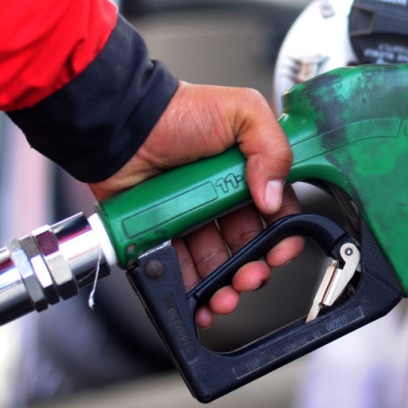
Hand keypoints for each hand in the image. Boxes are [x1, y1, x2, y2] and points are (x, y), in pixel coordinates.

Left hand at [89, 82, 302, 327]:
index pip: (278, 211)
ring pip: (218, 262)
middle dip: (256, 268)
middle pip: (250, 245)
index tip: (282, 249)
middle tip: (251, 275)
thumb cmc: (178, 110)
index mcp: (249, 170)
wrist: (124, 124)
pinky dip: (191, 287)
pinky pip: (181, 266)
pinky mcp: (164, 231)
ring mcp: (194, 216)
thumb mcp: (242, 110)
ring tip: (226, 294)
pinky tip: (198, 297)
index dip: (284, 234)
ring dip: (227, 285)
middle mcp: (224, 196)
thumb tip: (273, 196)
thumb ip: (272, 146)